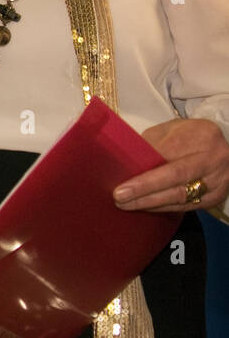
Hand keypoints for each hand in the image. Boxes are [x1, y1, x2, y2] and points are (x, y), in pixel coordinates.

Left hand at [113, 118, 228, 213]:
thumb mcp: (171, 131)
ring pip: (180, 195)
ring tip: (127, 205)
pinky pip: (187, 206)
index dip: (144, 170)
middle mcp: (213, 157)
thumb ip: (150, 144)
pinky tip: (146, 207)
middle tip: (120, 197)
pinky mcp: (216, 196)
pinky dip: (163, 207)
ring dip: (150, 202)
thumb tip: (124, 163)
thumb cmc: (189, 137)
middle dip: (144, 189)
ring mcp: (218, 179)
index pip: (167, 153)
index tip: (121, 182)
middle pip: (175, 176)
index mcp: (200, 134)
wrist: (222, 150)